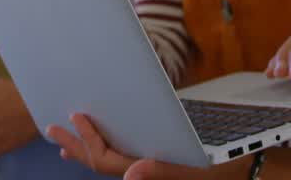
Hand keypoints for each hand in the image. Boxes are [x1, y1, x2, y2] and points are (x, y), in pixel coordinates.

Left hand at [48, 114, 241, 179]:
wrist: (240, 173)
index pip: (106, 160)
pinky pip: (120, 157)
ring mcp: (146, 169)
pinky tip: (99, 142)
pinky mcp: (153, 164)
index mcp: (147, 173)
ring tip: (66, 140)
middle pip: (99, 163)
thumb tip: (130, 174)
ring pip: (107, 161)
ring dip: (85, 148)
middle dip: (76, 145)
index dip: (88, 139)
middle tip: (51, 128)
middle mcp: (142, 173)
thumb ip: (162, 173)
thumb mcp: (194, 170)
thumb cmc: (221, 171)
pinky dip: (104, 148)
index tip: (76, 116)